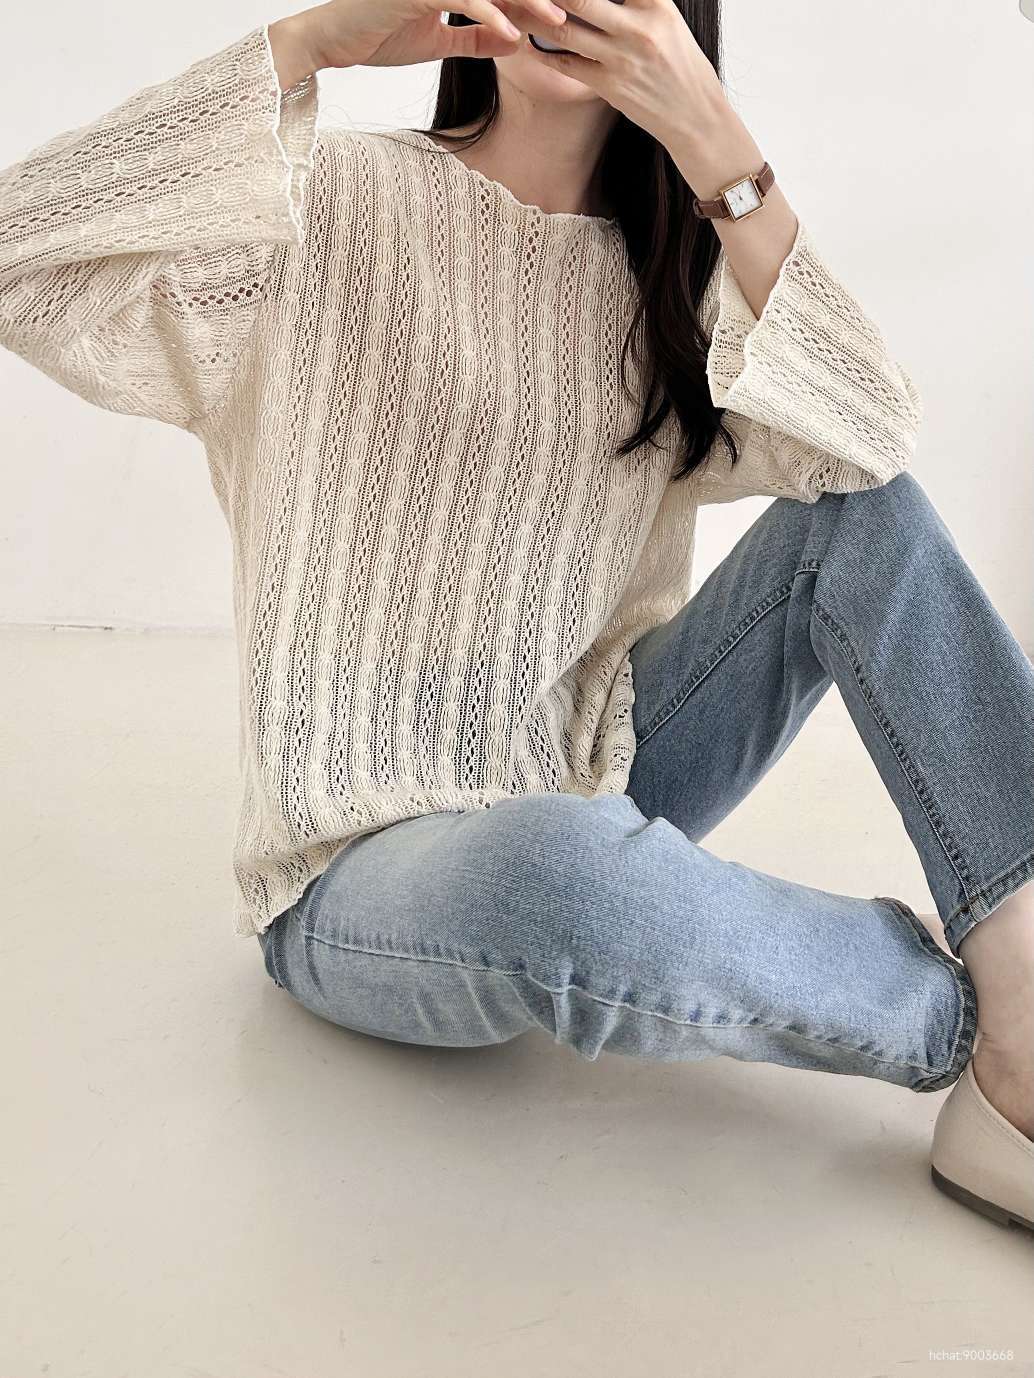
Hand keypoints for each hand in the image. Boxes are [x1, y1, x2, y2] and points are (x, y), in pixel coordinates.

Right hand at [287, 0, 566, 70]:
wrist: (333, 41)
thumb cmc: (378, 35)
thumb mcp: (438, 42)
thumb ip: (477, 39)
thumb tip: (516, 41)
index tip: (568, 15)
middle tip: (578, 11)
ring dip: (528, 1)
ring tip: (557, 21)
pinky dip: (491, 17)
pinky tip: (514, 36)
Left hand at [524, 0, 729, 150]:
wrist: (695, 115)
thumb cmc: (680, 65)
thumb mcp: (666, 21)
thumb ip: (636, 3)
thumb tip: (600, 0)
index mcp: (655, 3)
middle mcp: (638, 27)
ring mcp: (622, 57)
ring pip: (565, 28)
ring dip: (534, 17)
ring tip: (515, 8)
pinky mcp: (610, 86)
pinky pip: (567, 63)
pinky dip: (544, 52)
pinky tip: (527, 43)